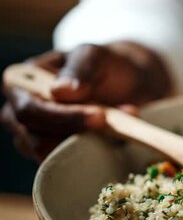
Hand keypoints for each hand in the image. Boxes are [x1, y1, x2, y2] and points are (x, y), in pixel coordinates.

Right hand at [1, 41, 172, 160]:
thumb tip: (59, 91)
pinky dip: (94, 152)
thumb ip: (79, 69)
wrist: (127, 83)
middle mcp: (20, 112)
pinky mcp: (56, 153)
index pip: (29, 109)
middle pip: (35, 139)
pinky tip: (115, 137)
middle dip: (78, 134)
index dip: (62, 118)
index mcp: (20, 83)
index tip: (99, 116)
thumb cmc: (104, 65)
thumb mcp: (95, 55)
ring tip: (119, 123)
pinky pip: (69, 164)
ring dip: (89, 143)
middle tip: (113, 123)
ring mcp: (35, 136)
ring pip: (52, 155)